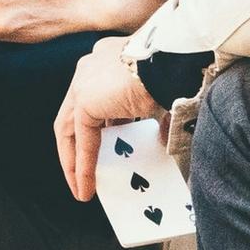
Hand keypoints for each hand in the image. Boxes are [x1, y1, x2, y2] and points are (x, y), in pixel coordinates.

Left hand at [54, 38, 161, 200]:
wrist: (176, 61)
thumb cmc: (178, 73)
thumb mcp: (161, 94)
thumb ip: (152, 113)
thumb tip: (158, 137)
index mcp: (110, 60)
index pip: (96, 99)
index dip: (100, 126)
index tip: (108, 148)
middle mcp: (92, 66)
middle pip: (76, 114)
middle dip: (79, 147)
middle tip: (86, 175)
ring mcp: (85, 79)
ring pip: (71, 128)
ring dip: (76, 160)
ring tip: (83, 189)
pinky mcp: (85, 98)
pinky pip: (81, 138)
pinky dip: (83, 164)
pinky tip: (86, 187)